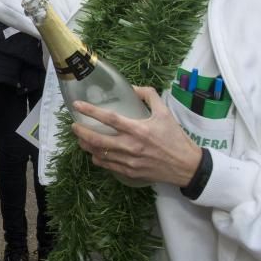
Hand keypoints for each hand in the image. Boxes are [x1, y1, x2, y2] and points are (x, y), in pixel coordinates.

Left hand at [70, 87, 202, 186]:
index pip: (109, 118)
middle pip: (97, 139)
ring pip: (99, 154)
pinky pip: (107, 165)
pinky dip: (97, 158)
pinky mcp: (130, 172)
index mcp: (138, 130)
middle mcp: (131, 146)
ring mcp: (129, 161)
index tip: (77, 106)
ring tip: (81, 138)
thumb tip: (133, 87)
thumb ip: (149, 96)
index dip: (90, 111)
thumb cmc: (175, 138)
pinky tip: (94, 152)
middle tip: (74, 126)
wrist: (187, 166)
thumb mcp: (165, 112)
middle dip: (81, 132)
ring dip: (86, 145)